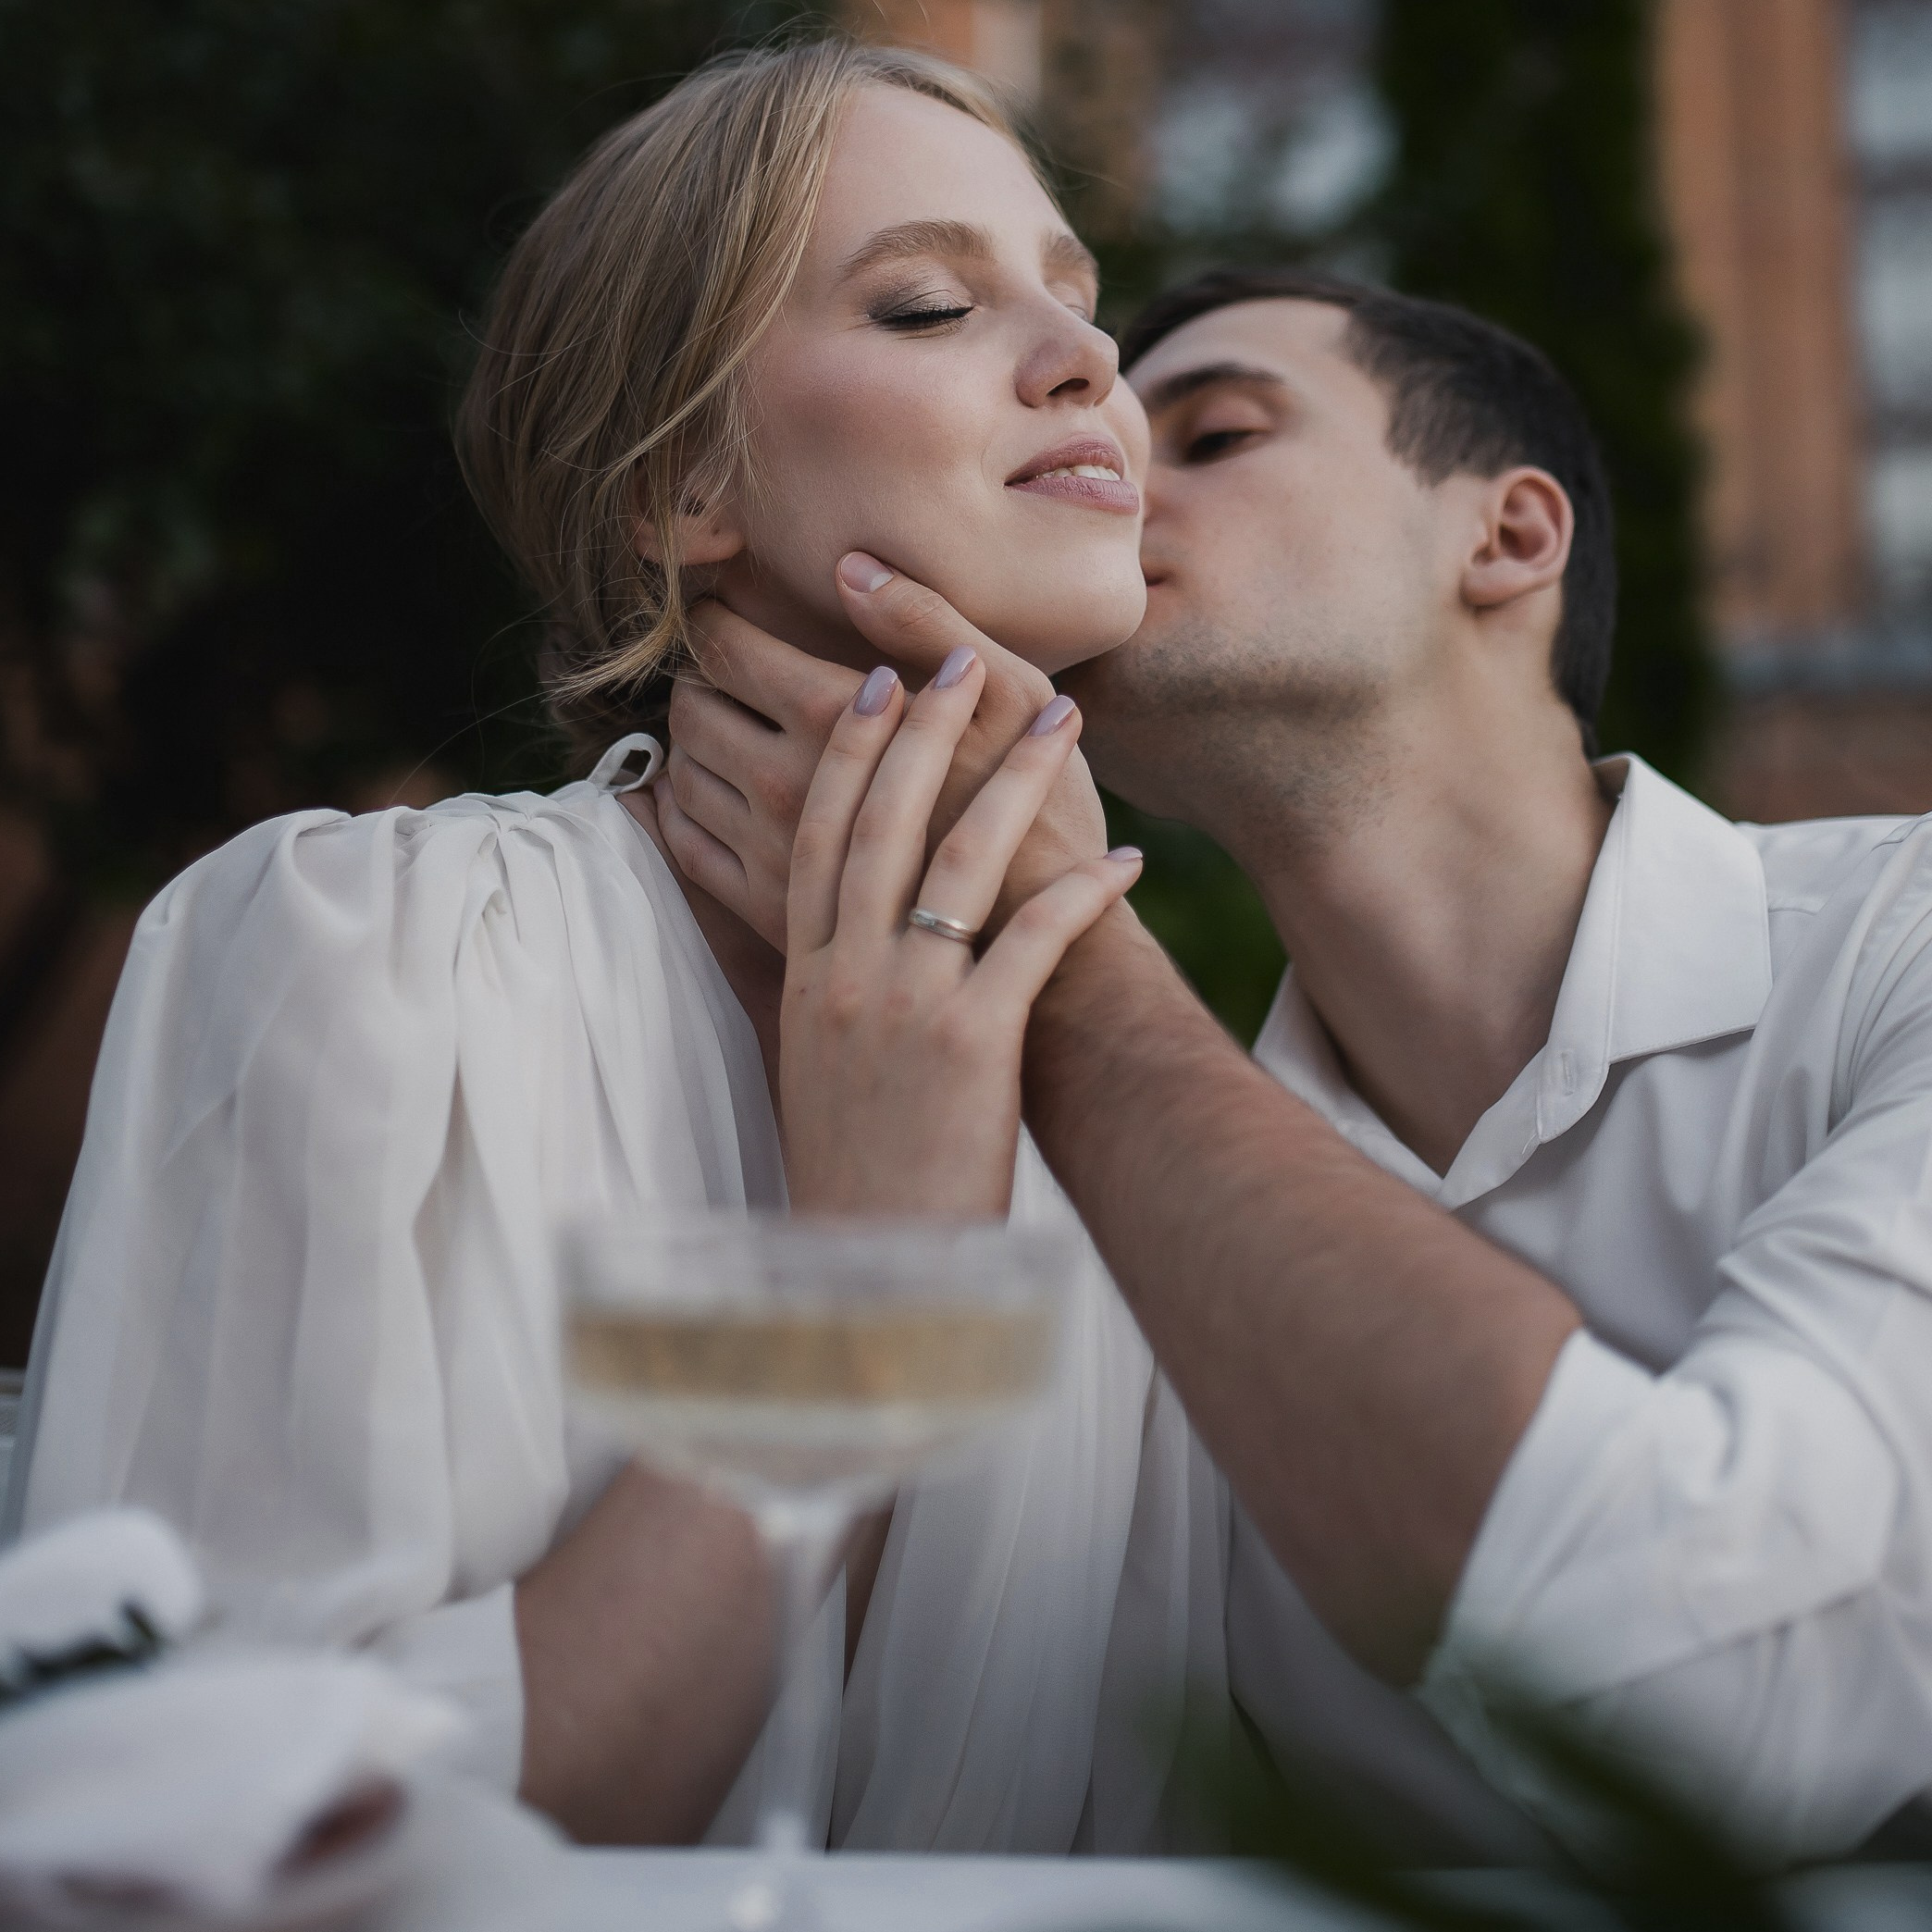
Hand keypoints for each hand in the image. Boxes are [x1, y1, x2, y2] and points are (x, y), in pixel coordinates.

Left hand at [659, 559, 1108, 948]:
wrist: (1050, 973)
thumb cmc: (1048, 822)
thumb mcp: (1015, 696)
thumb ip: (927, 624)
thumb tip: (852, 568)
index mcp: (833, 722)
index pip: (727, 649)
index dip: (715, 621)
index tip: (723, 610)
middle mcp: (782, 788)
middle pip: (693, 708)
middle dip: (699, 679)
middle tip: (722, 666)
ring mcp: (767, 857)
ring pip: (684, 775)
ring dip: (690, 742)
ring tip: (721, 723)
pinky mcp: (764, 915)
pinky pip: (687, 848)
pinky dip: (679, 812)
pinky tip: (704, 795)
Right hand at [781, 645, 1140, 1216]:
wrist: (866, 1272)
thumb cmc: (855, 1168)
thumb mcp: (811, 1064)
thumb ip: (820, 985)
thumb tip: (833, 926)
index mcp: (804, 974)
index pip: (816, 833)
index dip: (848, 752)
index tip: (877, 682)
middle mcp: (843, 975)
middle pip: (880, 823)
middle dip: (927, 732)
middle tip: (965, 660)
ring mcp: (903, 1008)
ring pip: (957, 864)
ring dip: (1016, 784)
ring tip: (1062, 722)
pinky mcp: (968, 1049)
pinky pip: (1032, 949)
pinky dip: (1080, 899)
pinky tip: (1127, 865)